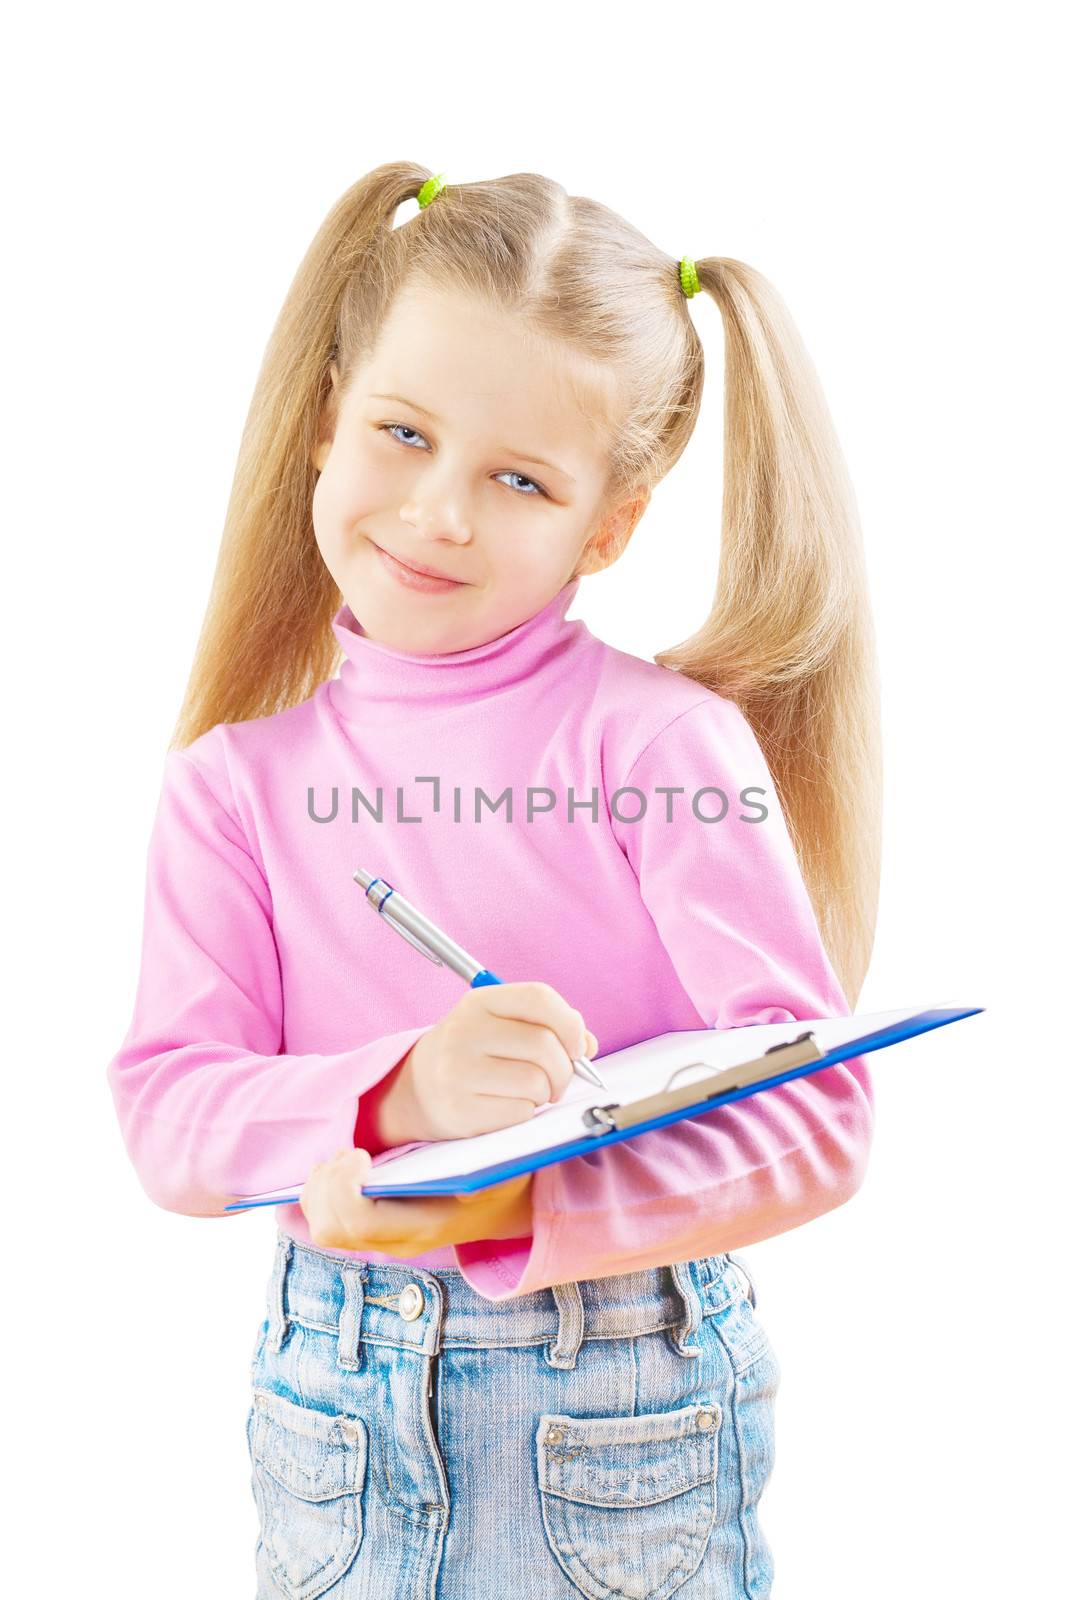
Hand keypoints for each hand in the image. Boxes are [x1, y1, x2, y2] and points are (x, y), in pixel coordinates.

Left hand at [299, 1147, 533, 1257]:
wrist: (502, 1205)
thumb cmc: (498, 1179)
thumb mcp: (501, 1175)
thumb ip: (484, 1181)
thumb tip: (467, 1189)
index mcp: (423, 1227)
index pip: (359, 1222)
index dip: (344, 1188)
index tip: (360, 1154)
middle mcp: (398, 1242)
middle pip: (330, 1228)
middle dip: (326, 1186)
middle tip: (350, 1153)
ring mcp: (383, 1240)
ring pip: (323, 1227)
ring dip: (321, 1188)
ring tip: (345, 1158)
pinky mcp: (373, 1232)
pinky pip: (327, 1221)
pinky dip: (322, 1192)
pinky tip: (344, 1168)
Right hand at [390, 981, 597, 1143]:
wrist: (417, 1088)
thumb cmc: (474, 1054)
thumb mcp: (502, 1026)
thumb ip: (548, 1026)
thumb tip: (587, 1045)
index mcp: (480, 1002)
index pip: (539, 997)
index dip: (570, 1023)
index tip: (576, 1045)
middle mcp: (465, 1031)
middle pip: (545, 1045)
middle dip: (565, 1069)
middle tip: (556, 1079)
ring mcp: (458, 1071)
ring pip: (536, 1082)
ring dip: (545, 1093)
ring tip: (529, 1092)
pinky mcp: (459, 1108)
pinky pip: (521, 1112)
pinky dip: (526, 1112)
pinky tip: (508, 1105)